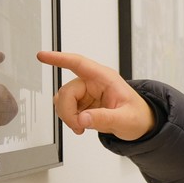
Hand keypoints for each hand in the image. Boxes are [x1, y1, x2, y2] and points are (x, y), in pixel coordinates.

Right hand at [37, 50, 155, 140]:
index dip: (59, 59)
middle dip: (68, 111)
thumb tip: (82, 118)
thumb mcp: (125, 119)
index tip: (42, 56)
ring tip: (82, 126)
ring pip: (62, 100)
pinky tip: (81, 125)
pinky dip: (69, 119)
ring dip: (68, 115)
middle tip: (78, 125)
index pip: (79, 64)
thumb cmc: (138, 116)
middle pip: (66, 91)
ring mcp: (86, 92)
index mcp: (105, 78)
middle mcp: (93, 82)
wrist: (140, 124)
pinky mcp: (82, 102)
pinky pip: (65, 108)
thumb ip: (104, 119)